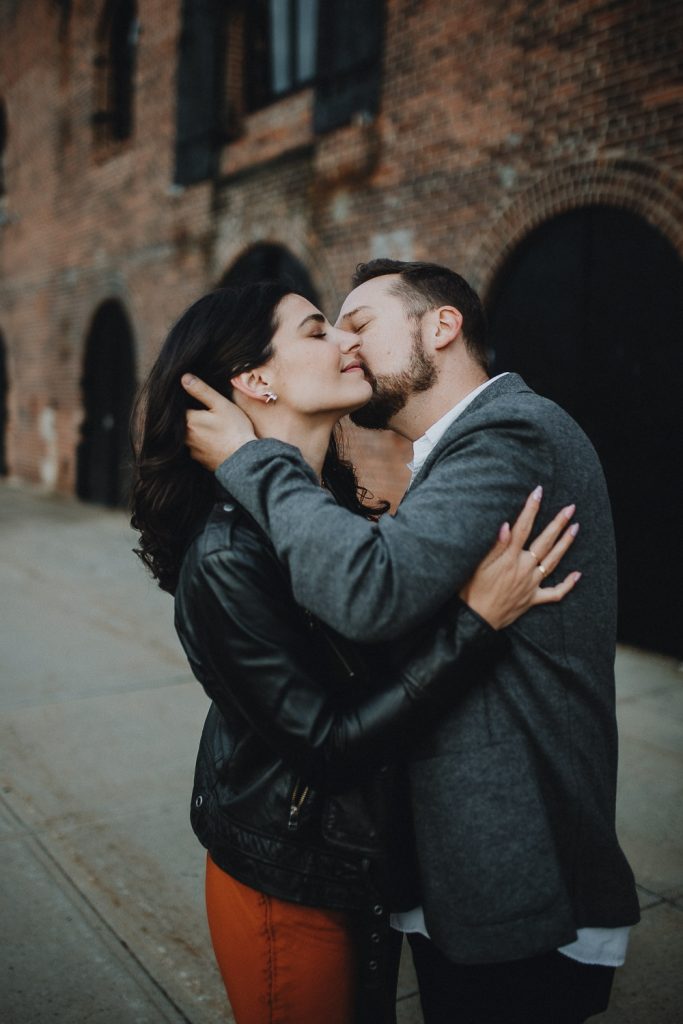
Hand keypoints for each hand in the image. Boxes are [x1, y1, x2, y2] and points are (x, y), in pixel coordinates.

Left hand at [182, 374, 256, 470]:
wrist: (245, 459)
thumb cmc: (234, 430)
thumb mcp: (220, 404)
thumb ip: (202, 390)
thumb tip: (184, 378)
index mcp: (189, 421)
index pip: (179, 408)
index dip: (186, 402)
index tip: (194, 401)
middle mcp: (186, 438)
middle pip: (183, 423)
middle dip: (191, 417)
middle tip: (205, 413)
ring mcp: (193, 451)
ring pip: (189, 437)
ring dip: (196, 431)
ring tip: (210, 427)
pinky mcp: (200, 461)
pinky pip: (197, 448)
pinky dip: (202, 443)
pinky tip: (214, 440)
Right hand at [459, 487, 580, 629]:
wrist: (476, 620)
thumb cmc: (471, 592)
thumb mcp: (477, 566)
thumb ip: (494, 546)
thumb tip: (506, 525)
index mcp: (510, 558)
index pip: (523, 527)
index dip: (531, 508)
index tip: (538, 492)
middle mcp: (524, 569)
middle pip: (545, 542)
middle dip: (558, 523)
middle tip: (570, 508)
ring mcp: (531, 584)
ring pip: (553, 562)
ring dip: (566, 544)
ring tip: (576, 528)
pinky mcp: (532, 599)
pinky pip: (554, 593)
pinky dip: (567, 585)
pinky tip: (578, 575)